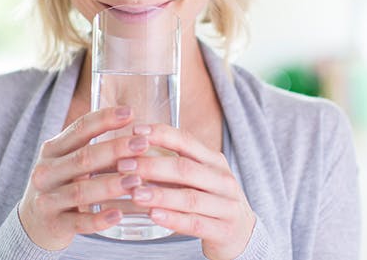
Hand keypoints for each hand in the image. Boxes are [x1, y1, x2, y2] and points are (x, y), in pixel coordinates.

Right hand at [18, 106, 149, 249]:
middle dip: (115, 150)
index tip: (130, 112)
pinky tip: (118, 215)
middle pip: (83, 158)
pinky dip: (99, 219)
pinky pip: (78, 222)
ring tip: (137, 180)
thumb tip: (134, 128)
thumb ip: (90, 146)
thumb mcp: (66, 162)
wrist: (33, 224)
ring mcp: (47, 199)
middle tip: (142, 144)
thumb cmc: (60, 185)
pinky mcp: (53, 225)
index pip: (78, 129)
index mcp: (52, 150)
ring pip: (80, 190)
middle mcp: (46, 172)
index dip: (104, 119)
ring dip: (110, 184)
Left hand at [125, 124, 255, 259]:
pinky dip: (173, 219)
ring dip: (159, 195)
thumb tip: (132, 151)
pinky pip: (196, 223)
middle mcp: (222, 179)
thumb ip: (173, 165)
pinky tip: (153, 215)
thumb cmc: (211, 201)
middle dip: (152, 166)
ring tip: (135, 193)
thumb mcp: (199, 178)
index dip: (161, 134)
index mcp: (213, 161)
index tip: (135, 132)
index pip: (186, 141)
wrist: (242, 234)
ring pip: (190, 197)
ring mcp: (226, 205)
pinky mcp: (224, 230)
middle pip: (185, 168)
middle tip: (124, 166)